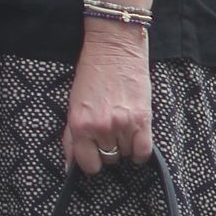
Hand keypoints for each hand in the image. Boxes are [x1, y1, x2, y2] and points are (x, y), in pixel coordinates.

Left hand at [63, 19, 153, 172]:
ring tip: (122, 126)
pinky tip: (137, 138)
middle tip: (109, 131)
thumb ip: (71, 137)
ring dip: (125, 145)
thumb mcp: (73, 106)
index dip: (92, 160)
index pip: (87, 165)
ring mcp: (122, 125)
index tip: (95, 153)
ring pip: (126, 154)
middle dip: (108, 148)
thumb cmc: (91, 75)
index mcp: (79, 125)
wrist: (114, 49)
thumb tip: (71, 166)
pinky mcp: (142, 120)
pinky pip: (144, 151)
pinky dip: (140, 150)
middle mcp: (100, 128)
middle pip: (109, 159)